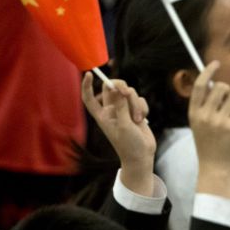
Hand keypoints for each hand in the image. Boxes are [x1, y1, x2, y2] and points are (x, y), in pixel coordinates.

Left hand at [81, 73, 155, 195]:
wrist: (142, 155)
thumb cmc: (128, 144)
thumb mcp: (123, 125)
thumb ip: (121, 106)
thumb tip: (119, 88)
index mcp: (102, 115)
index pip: (89, 98)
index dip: (86, 86)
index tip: (88, 74)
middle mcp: (112, 110)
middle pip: (112, 89)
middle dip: (120, 87)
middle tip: (126, 91)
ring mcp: (124, 110)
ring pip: (130, 94)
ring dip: (136, 104)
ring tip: (137, 119)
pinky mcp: (136, 111)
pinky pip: (140, 100)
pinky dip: (143, 108)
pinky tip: (143, 120)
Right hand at [189, 61, 229, 197]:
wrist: (213, 166)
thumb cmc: (208, 143)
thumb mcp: (199, 123)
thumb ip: (205, 105)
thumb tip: (217, 84)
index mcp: (194, 112)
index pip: (200, 85)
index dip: (208, 71)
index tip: (216, 63)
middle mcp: (204, 114)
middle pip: (221, 87)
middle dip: (228, 90)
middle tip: (227, 100)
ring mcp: (218, 121)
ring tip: (229, 118)